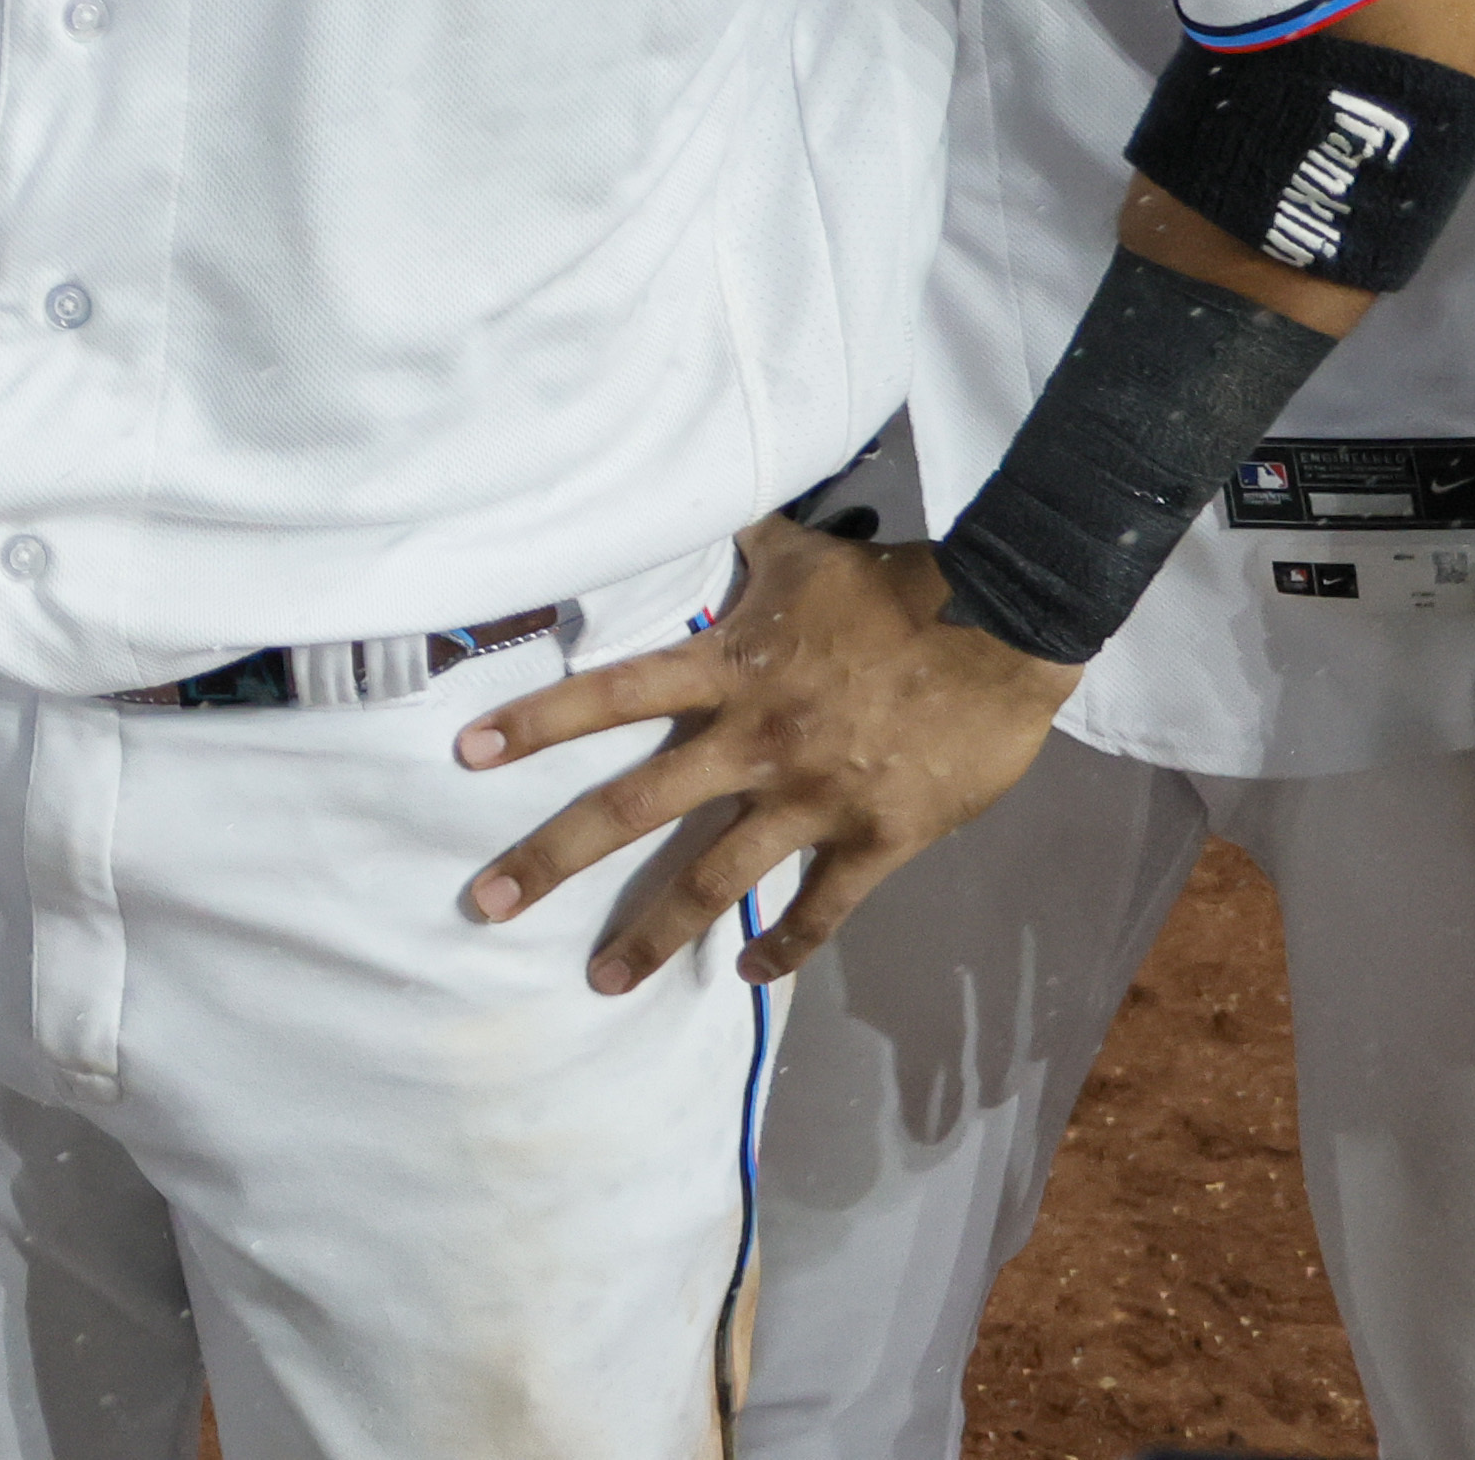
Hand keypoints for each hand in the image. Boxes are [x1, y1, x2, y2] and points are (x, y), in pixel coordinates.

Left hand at [455, 514, 1078, 992]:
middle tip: (485, 904)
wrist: (1007, 629)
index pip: (611, 694)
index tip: (467, 753)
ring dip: (654, 934)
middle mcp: (755, 740)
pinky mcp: (877, 839)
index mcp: (729, 671)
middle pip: (634, 805)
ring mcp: (813, 797)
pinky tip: (751, 980)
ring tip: (601, 980)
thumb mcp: (800, 554)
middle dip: (553, 858)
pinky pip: (822, 909)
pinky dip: (787, 950)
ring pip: (716, 879)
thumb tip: (682, 495)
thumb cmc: (895, 588)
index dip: (537, 720)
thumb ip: (734, 544)